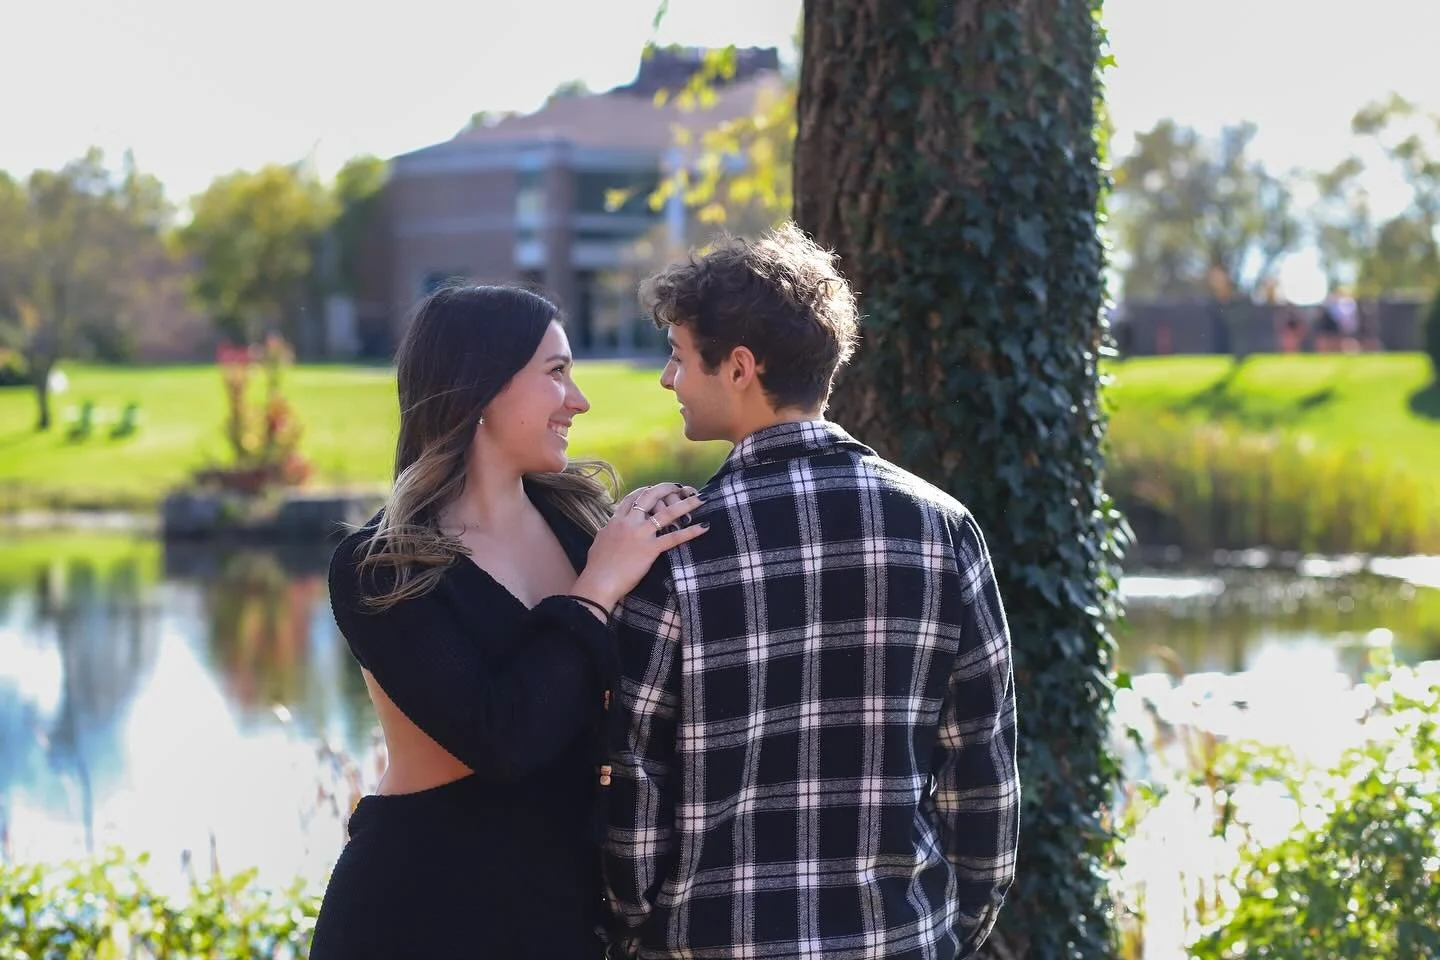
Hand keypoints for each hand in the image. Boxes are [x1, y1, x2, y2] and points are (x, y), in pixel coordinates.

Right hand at [570, 483, 708, 612]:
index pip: (632, 498)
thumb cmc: (596, 567)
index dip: (645, 491)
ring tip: (701, 498)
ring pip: (667, 513)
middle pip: (650, 497)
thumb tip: (608, 529)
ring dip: (686, 504)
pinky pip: (674, 538)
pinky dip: (691, 531)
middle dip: (666, 488)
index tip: (654, 489)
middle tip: (679, 486)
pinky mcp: (650, 549)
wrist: (598, 582)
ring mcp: (641, 534)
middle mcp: (629, 523)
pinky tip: (705, 527)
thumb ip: (607, 532)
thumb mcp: (599, 542)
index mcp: (616, 521)